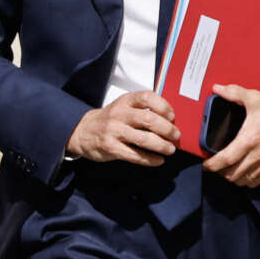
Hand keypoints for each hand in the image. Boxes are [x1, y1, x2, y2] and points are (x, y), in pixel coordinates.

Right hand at [65, 90, 179, 166]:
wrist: (83, 131)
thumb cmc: (110, 119)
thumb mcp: (123, 107)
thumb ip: (143, 109)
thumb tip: (171, 121)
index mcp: (125, 101)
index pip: (147, 97)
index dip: (163, 106)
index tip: (172, 116)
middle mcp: (119, 114)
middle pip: (148, 119)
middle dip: (167, 129)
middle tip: (176, 136)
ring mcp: (113, 131)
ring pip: (144, 139)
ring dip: (161, 146)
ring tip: (169, 150)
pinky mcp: (111, 147)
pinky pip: (135, 155)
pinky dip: (150, 159)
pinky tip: (158, 160)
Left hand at [201, 83, 259, 186]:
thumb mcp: (255, 98)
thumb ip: (233, 93)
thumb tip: (217, 88)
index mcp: (250, 139)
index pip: (226, 159)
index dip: (213, 165)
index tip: (206, 165)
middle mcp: (258, 154)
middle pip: (233, 174)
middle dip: (221, 172)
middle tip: (215, 166)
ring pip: (245, 180)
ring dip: (234, 178)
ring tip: (227, 170)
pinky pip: (259, 181)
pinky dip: (248, 181)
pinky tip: (244, 174)